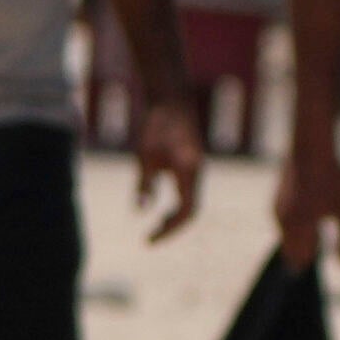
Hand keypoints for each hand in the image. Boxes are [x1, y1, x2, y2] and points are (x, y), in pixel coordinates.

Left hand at [128, 86, 207, 240]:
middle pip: (191, 211)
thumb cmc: (157, 125)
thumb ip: (145, 183)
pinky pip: (189, 192)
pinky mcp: (192, 164)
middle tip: (150, 239)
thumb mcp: (145, 155)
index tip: (150, 239)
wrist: (172, 100)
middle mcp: (197, 173)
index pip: (186, 212)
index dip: (170, 229)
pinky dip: (177, 205)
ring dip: (175, 217)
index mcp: (189, 172)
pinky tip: (161, 207)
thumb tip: (142, 210)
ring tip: (156, 226)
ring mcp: (196, 169)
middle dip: (172, 227)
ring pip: (191, 202)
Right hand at [274, 137, 339, 271]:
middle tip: (310, 257)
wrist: (312, 150)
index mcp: (303, 227)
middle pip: (289, 250)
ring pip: (285, 236)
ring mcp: (277, 211)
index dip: (309, 262)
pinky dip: (292, 227)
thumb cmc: (333, 180)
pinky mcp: (276, 201)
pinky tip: (304, 219)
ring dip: (296, 240)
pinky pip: (282, 223)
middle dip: (300, 255)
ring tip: (310, 238)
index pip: (301, 257)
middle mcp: (285, 222)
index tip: (314, 264)